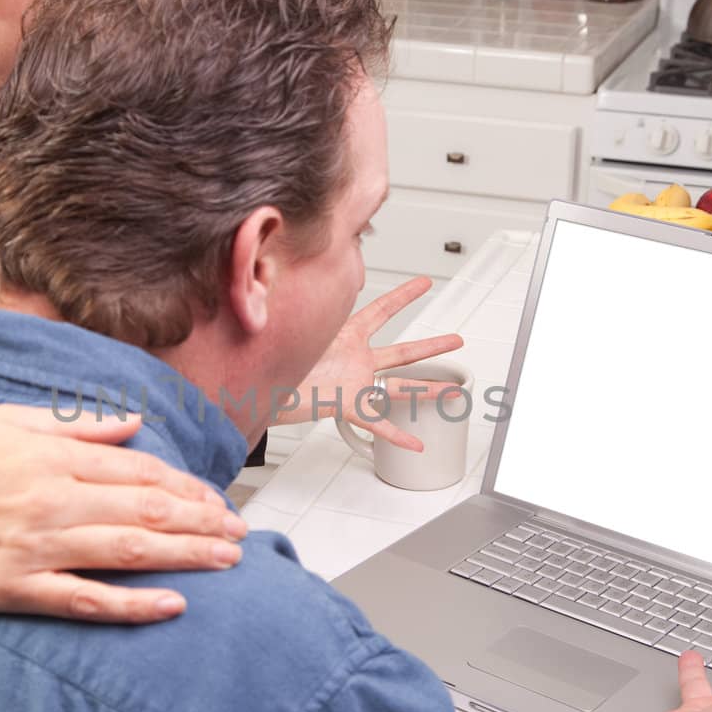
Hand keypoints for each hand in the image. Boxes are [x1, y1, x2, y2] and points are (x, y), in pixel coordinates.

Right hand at [0, 405, 247, 624]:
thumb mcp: (6, 424)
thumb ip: (74, 424)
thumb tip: (130, 421)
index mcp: (53, 457)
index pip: (139, 470)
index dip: (186, 486)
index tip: (216, 500)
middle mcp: (53, 499)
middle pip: (146, 508)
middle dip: (202, 521)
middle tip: (241, 534)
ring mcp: (37, 547)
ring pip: (129, 550)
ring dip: (186, 556)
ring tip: (227, 561)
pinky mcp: (18, 588)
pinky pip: (87, 599)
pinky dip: (132, 604)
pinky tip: (172, 606)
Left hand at [281, 276, 462, 450]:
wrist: (256, 389)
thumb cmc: (273, 356)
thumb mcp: (295, 325)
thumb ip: (303, 300)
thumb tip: (288, 268)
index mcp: (345, 337)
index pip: (380, 310)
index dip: (403, 296)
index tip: (423, 283)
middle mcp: (354, 361)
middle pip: (401, 353)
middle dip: (430, 347)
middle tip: (455, 340)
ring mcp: (354, 384)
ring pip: (399, 388)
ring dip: (427, 390)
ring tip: (452, 391)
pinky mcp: (347, 407)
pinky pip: (377, 423)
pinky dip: (396, 435)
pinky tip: (414, 442)